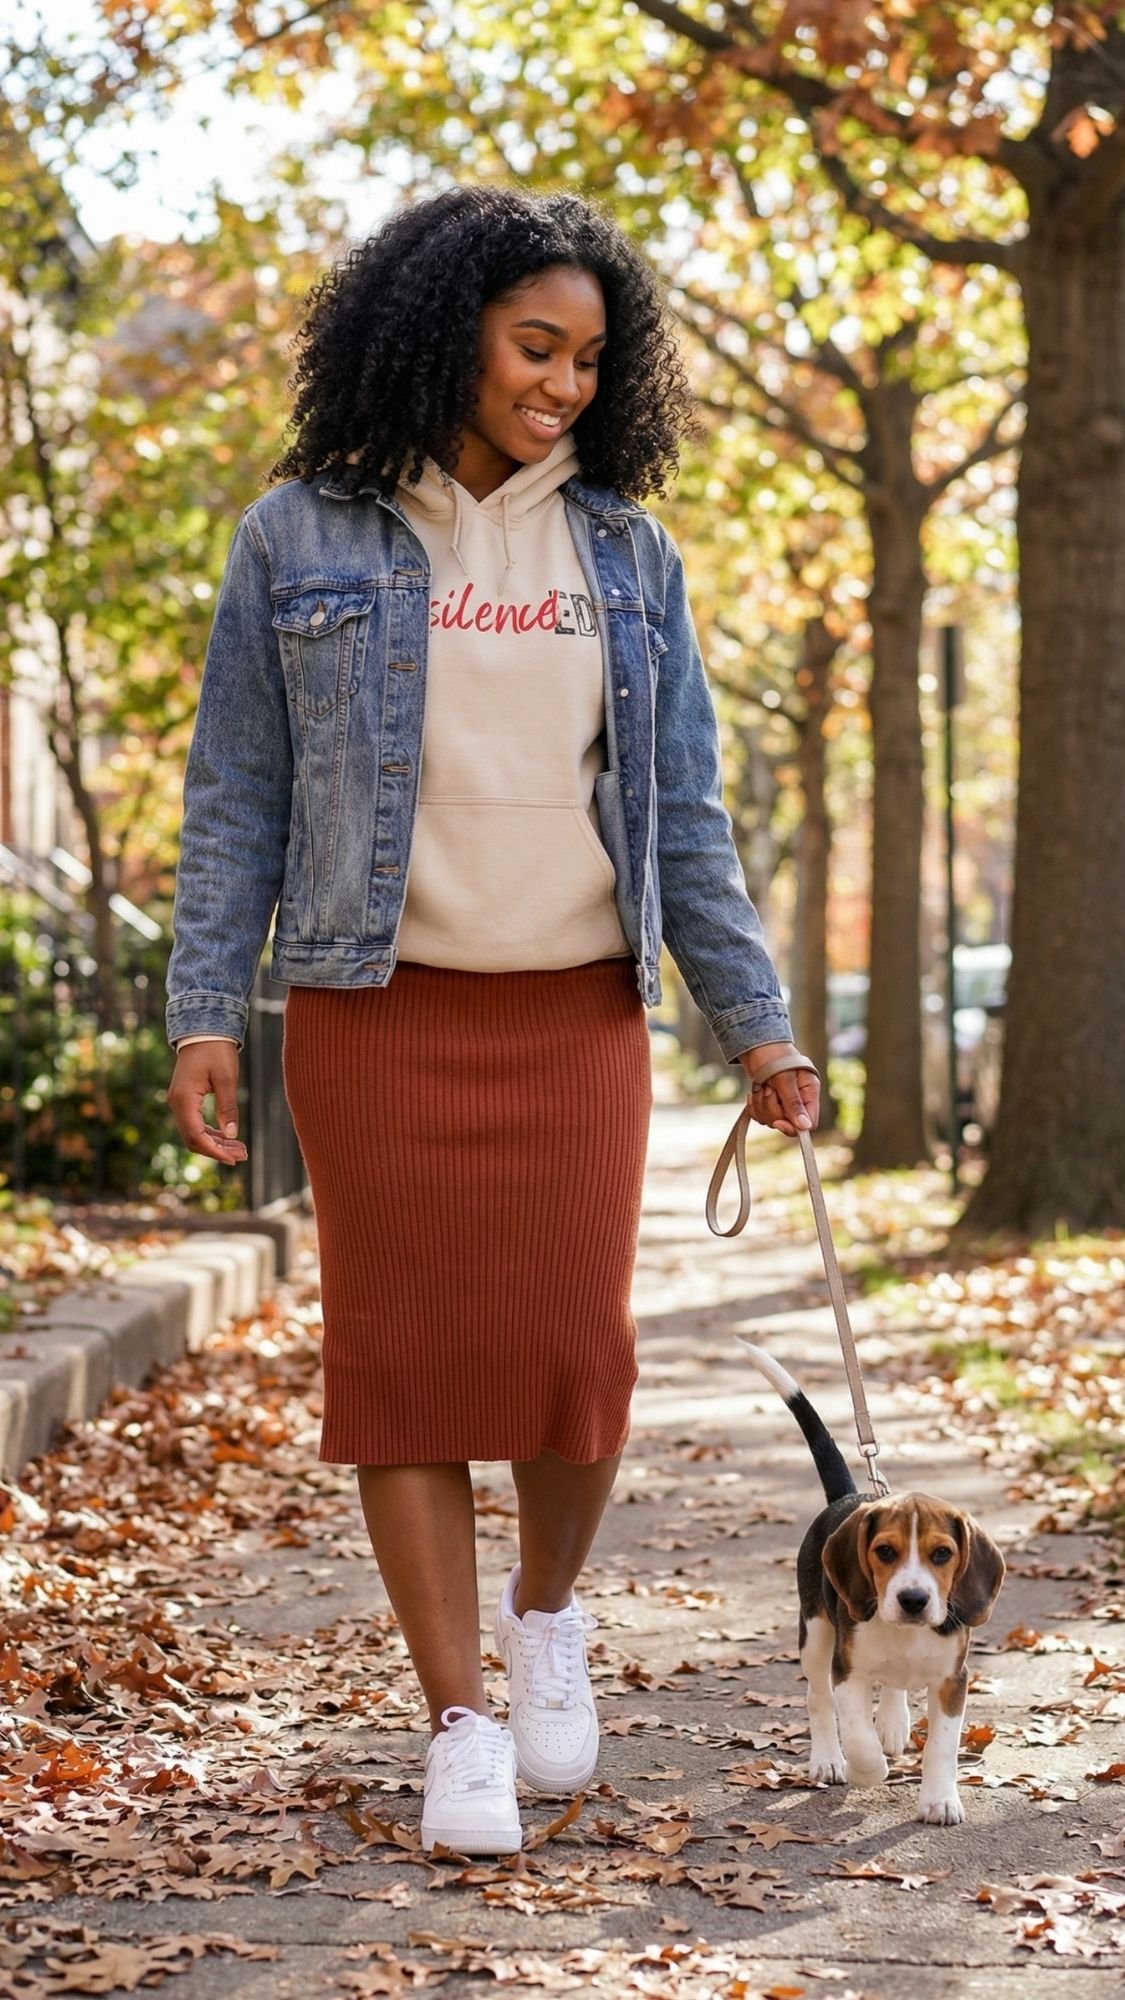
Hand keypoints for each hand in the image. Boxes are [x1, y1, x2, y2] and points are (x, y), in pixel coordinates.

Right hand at [167, 1042, 247, 1164]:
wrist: (203, 1030)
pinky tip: (227, 1137)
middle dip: (217, 1150)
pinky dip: (210, 1133)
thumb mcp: (227, 1078)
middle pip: (193, 1139)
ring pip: (193, 1133)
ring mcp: (178, 1102)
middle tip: (242, 1155)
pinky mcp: (184, 1099)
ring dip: (215, 1143)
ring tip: (239, 1149)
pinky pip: (194, 1123)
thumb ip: (228, 1107)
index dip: (214, 1151)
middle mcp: (176, 1103)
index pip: (196, 1136)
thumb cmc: (216, 1051)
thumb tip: (231, 1135)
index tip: (233, 1159)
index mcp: (184, 1099)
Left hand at [740, 1040, 819, 1135]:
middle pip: (787, 1123)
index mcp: (810, 1092)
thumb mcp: (784, 1078)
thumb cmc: (774, 1055)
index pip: (809, 1122)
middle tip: (768, 1089)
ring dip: (761, 1105)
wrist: (756, 1045)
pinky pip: (761, 1116)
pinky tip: (753, 1093)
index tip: (778, 1121)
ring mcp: (783, 1102)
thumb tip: (804, 1126)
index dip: (793, 1126)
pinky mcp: (769, 1103)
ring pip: (771, 1120)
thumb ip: (794, 1103)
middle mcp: (799, 1100)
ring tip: (761, 1086)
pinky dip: (754, 1107)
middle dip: (772, 1109)